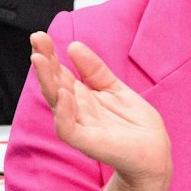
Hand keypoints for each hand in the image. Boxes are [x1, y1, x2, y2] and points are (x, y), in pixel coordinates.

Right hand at [30, 31, 170, 183]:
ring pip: (55, 102)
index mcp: (82, 97)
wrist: (155, 155)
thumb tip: (73, 46)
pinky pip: (67, 128)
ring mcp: (80, 127)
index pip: (60, 73)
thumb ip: (95, 70)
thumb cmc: (136, 126)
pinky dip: (63, 112)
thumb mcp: (116, 89)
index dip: (49, 55)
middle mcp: (76, 110)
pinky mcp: (87, 143)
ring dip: (47, 81)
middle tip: (36, 39)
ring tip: (40, 59)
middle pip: (53, 84)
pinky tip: (63, 93)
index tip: (40, 36)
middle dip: (44, 62)